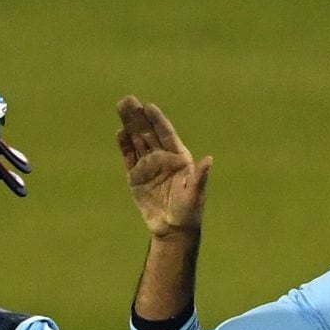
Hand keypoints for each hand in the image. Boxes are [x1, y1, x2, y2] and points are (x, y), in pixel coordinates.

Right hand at [116, 96, 210, 239]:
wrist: (173, 230)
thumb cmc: (189, 212)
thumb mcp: (195, 194)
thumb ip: (200, 176)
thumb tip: (209, 160)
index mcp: (178, 158)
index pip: (166, 134)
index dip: (158, 121)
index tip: (149, 107)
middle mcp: (162, 159)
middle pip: (148, 133)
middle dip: (139, 116)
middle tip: (128, 99)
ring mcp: (148, 166)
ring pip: (137, 141)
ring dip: (129, 125)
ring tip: (121, 107)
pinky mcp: (136, 177)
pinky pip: (129, 157)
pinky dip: (124, 145)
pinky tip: (120, 132)